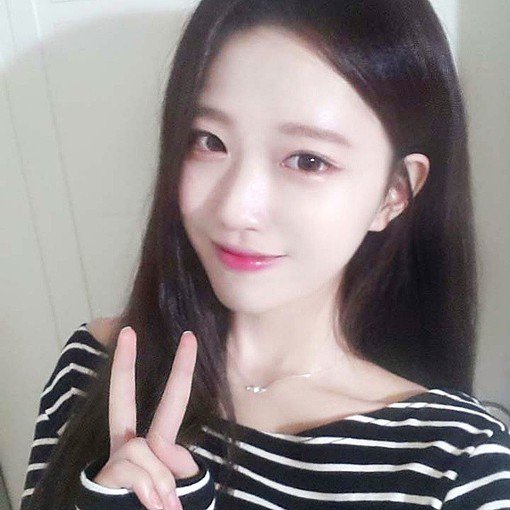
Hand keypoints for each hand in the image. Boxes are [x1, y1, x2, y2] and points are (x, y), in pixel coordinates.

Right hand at [92, 326, 199, 509]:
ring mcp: (115, 461)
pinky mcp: (105, 479)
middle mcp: (129, 446)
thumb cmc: (163, 508)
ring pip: (145, 450)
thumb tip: (165, 453)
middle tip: (127, 329)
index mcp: (153, 444)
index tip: (189, 338)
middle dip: (124, 365)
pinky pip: (140, 473)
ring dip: (162, 483)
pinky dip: (151, 492)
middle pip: (122, 399)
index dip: (182, 370)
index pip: (171, 401)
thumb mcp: (180, 483)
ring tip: (165, 507)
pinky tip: (152, 506)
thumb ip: (177, 462)